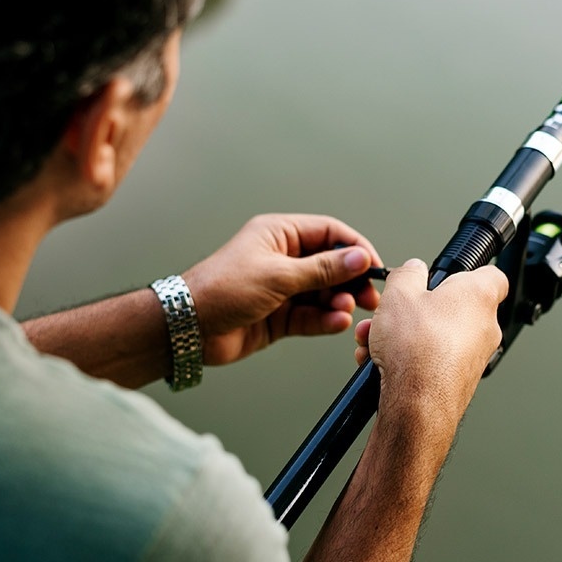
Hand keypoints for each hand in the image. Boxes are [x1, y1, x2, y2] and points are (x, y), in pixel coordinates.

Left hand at [182, 214, 382, 366]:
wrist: (188, 328)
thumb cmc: (221, 289)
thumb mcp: (278, 275)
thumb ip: (323, 269)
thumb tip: (358, 258)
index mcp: (280, 234)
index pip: (330, 233)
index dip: (355, 248)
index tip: (373, 266)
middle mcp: (284, 259)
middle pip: (331, 265)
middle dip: (351, 280)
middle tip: (368, 296)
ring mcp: (283, 288)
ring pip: (324, 293)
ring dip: (339, 302)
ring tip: (347, 310)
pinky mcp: (281, 316)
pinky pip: (312, 316)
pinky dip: (325, 319)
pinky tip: (335, 323)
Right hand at [354, 259, 507, 432]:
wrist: (417, 404)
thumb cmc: (418, 350)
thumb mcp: (399, 293)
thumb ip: (407, 273)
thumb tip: (412, 269)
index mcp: (478, 296)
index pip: (491, 275)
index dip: (468, 272)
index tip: (448, 274)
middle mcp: (484, 327)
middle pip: (450, 308)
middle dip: (415, 309)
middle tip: (393, 312)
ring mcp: (473, 357)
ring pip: (435, 336)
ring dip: (404, 336)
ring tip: (376, 340)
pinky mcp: (459, 381)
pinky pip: (431, 361)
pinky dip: (408, 359)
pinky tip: (380, 363)